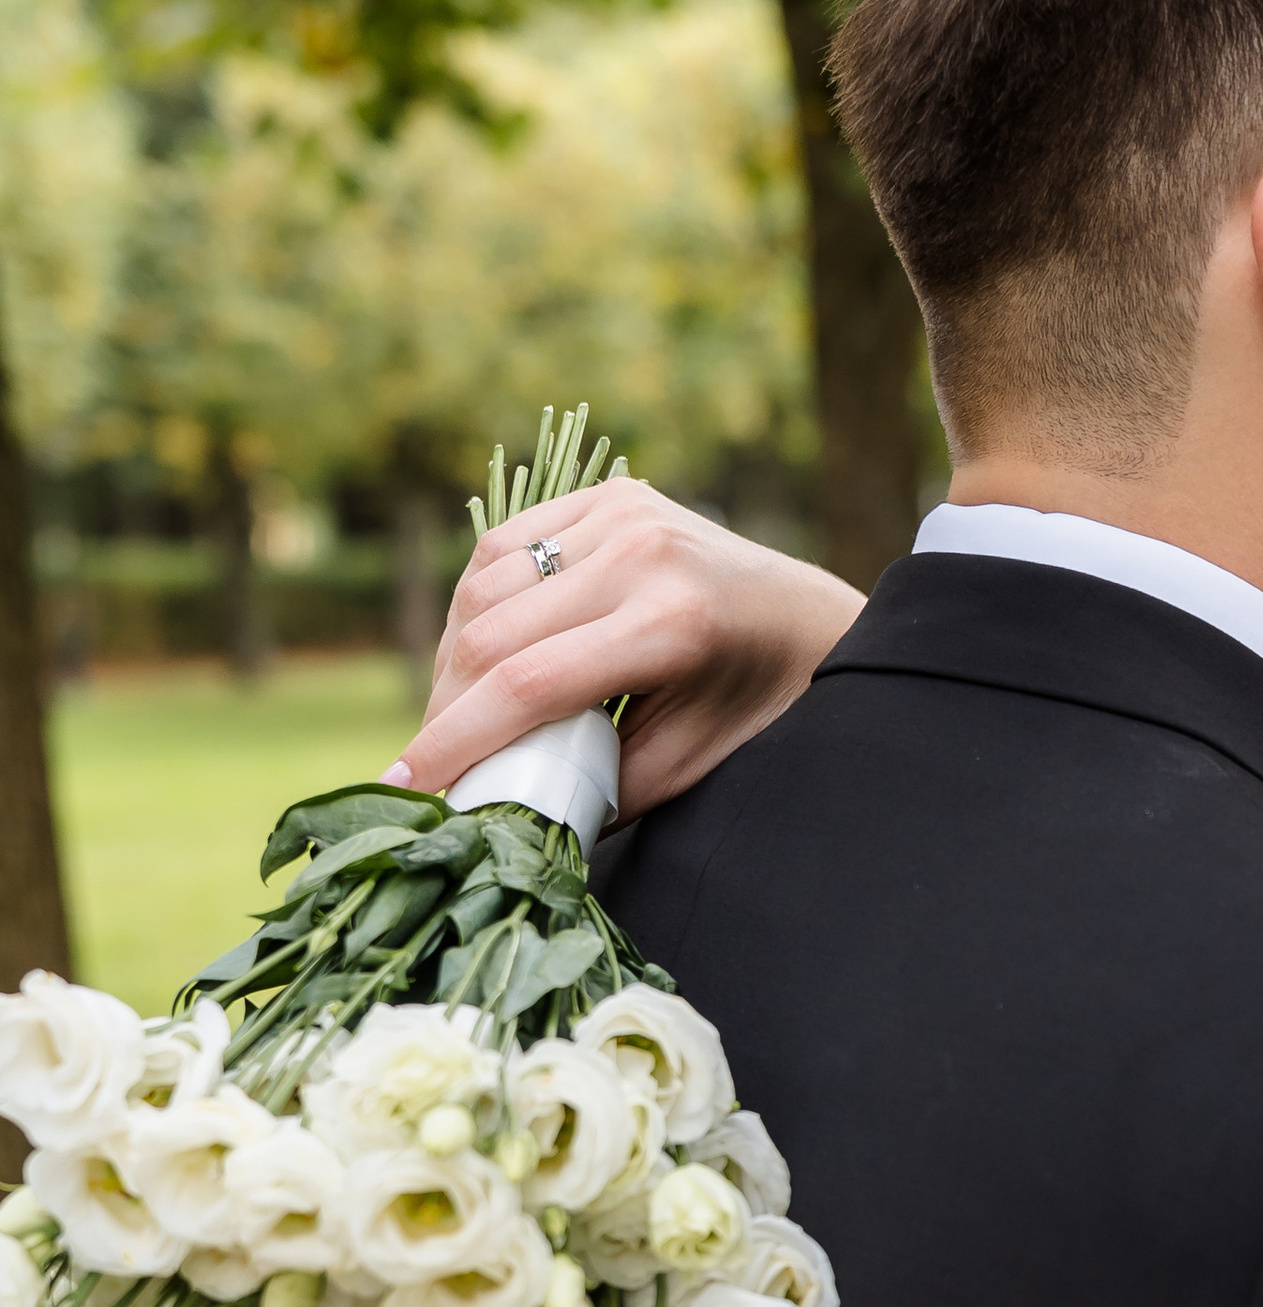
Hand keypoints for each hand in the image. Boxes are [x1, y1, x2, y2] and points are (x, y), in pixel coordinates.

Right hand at [388, 479, 864, 819]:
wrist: (814, 618)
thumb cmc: (758, 703)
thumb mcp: (689, 762)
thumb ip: (597, 786)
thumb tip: (501, 809)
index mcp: (671, 623)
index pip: (528, 685)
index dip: (454, 741)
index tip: (404, 787)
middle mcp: (641, 552)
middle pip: (492, 635)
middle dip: (445, 709)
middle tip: (427, 764)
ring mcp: (622, 513)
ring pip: (485, 585)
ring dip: (453, 657)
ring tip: (454, 714)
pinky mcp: (608, 497)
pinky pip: (506, 548)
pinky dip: (478, 603)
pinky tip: (479, 652)